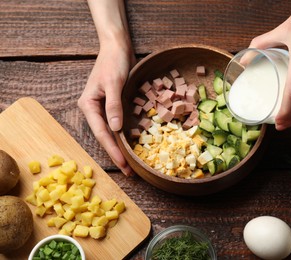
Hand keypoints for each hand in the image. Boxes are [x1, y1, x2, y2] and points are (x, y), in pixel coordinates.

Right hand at [78, 41, 135, 175]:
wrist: (117, 48)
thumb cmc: (113, 62)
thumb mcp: (114, 83)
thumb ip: (114, 105)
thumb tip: (115, 129)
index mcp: (88, 105)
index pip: (102, 133)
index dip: (113, 149)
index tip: (124, 164)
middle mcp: (93, 110)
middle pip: (105, 137)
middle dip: (117, 154)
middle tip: (130, 172)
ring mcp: (102, 109)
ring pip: (111, 133)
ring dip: (121, 147)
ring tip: (131, 164)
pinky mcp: (112, 106)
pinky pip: (118, 125)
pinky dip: (124, 136)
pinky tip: (132, 145)